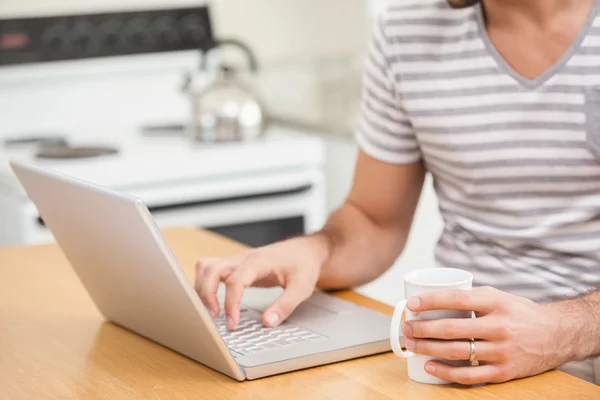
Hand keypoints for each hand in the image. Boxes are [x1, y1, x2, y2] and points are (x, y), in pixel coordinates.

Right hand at [194, 235, 327, 329]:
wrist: (306, 250)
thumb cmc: (304, 265)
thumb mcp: (302, 287)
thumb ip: (285, 305)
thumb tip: (267, 323)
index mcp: (258, 261)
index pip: (235, 281)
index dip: (231, 304)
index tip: (233, 324)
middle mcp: (243, 258)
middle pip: (211, 269)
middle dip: (206, 294)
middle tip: (215, 318)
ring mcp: (237, 260)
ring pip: (206, 267)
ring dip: (201, 287)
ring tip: (210, 310)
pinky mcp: (236, 265)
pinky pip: (211, 269)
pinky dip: (205, 283)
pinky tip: (211, 301)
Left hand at [402, 286, 566, 384]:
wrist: (556, 334)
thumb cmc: (519, 313)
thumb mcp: (498, 296)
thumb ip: (471, 297)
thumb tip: (432, 297)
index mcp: (496, 303)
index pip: (456, 299)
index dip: (430, 301)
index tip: (412, 303)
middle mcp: (499, 326)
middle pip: (451, 328)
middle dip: (422, 328)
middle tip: (407, 327)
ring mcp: (501, 351)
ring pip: (456, 351)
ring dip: (428, 349)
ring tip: (411, 344)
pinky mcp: (504, 372)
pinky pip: (469, 375)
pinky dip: (445, 372)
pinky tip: (429, 366)